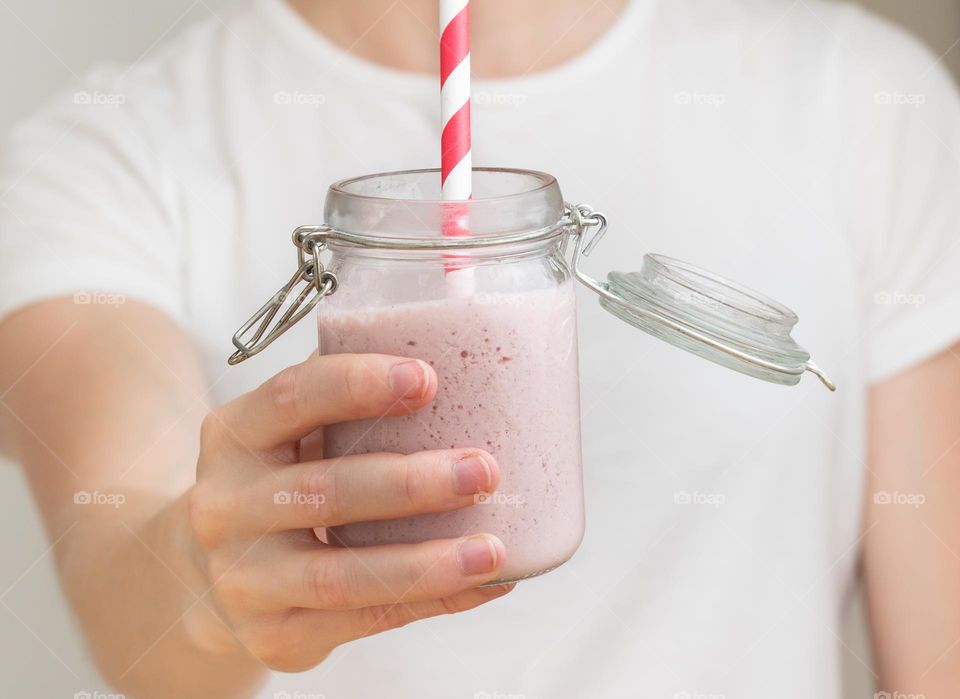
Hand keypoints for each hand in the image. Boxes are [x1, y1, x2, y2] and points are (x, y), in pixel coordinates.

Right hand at [186, 353, 510, 671]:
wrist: (212, 575)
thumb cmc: (279, 483)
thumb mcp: (288, 435)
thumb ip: (346, 400)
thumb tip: (454, 350)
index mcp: (236, 435)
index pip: (292, 398)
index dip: (357, 386)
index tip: (427, 378)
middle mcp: (226, 506)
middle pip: (326, 491)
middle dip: (412, 484)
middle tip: (482, 471)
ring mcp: (244, 579)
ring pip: (342, 574)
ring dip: (428, 562)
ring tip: (492, 549)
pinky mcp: (273, 635)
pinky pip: (363, 620)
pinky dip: (434, 602)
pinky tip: (484, 583)